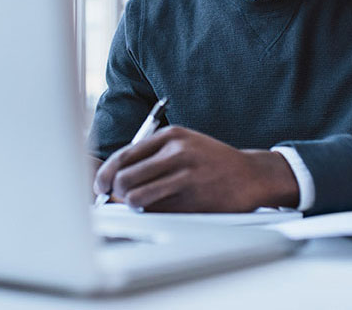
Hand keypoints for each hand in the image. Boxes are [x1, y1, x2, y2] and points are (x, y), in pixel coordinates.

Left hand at [93, 126, 298, 211]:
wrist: (251, 175)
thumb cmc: (211, 161)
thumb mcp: (183, 144)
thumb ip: (151, 156)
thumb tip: (115, 177)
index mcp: (170, 136)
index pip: (124, 155)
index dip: (106, 174)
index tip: (100, 185)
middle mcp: (176, 153)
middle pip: (125, 178)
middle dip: (115, 192)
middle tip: (117, 199)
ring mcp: (185, 177)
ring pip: (137, 197)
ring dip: (131, 205)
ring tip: (137, 205)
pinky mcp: (193, 200)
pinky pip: (157, 211)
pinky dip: (150, 214)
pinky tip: (157, 209)